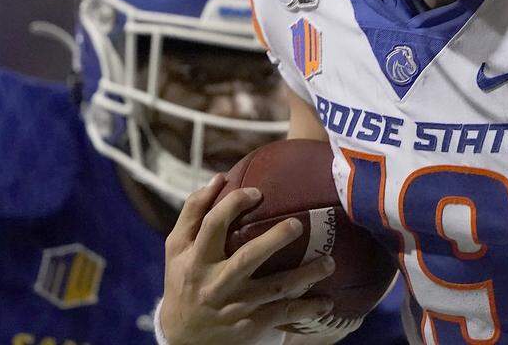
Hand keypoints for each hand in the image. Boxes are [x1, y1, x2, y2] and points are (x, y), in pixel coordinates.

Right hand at [159, 174, 336, 344]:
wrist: (181, 338)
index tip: (257, 192)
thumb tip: (219, 178)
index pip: (212, 226)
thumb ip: (194, 212)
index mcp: (196, 259)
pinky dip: (307, 309)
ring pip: (274, 289)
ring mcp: (235, 306)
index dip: (233, 205)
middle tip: (298, 224)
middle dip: (274, 240)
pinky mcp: (250, 325)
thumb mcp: (177, 249)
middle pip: (247, 259)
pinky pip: (283, 315)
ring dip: (305, 276)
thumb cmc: (184, 280)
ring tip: (330, 262)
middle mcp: (216, 283)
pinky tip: (328, 302)